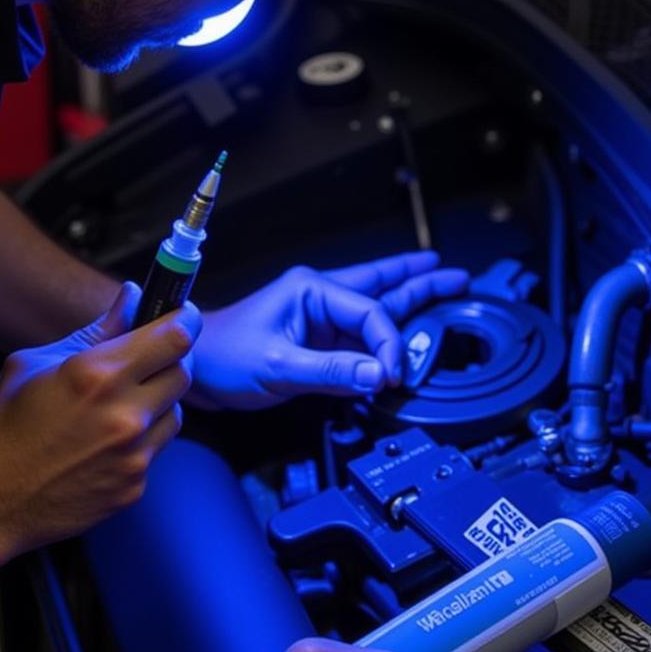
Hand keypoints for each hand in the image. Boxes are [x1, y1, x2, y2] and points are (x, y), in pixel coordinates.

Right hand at [0, 282, 199, 557]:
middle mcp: (124, 414)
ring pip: (175, 412)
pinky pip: (156, 448)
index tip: (183, 313)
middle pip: (183, 373)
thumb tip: (131, 297)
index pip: (175, 337)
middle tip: (150, 358)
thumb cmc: (3, 428)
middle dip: (171, 361)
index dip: (185, 320)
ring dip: (158, 401)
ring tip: (119, 404)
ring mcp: (133, 453)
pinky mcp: (135, 485)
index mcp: (97, 374)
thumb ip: (93, 331)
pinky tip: (107, 440)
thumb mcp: (33, 364)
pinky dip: (142, 438)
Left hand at [191, 251, 468, 408]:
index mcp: (311, 290)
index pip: (370, 313)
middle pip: (382, 284)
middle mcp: (319, 296)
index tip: (393, 375)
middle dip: (419, 279)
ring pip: (376, 303)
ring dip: (409, 295)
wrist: (194, 366)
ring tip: (443, 284)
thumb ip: (331, 370)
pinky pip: (360, 331)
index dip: (389, 345)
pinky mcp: (316, 337)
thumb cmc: (223, 355)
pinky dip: (386, 330)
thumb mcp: (277, 366)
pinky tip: (405, 324)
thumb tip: (376, 374)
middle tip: (456, 276)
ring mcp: (319, 315)